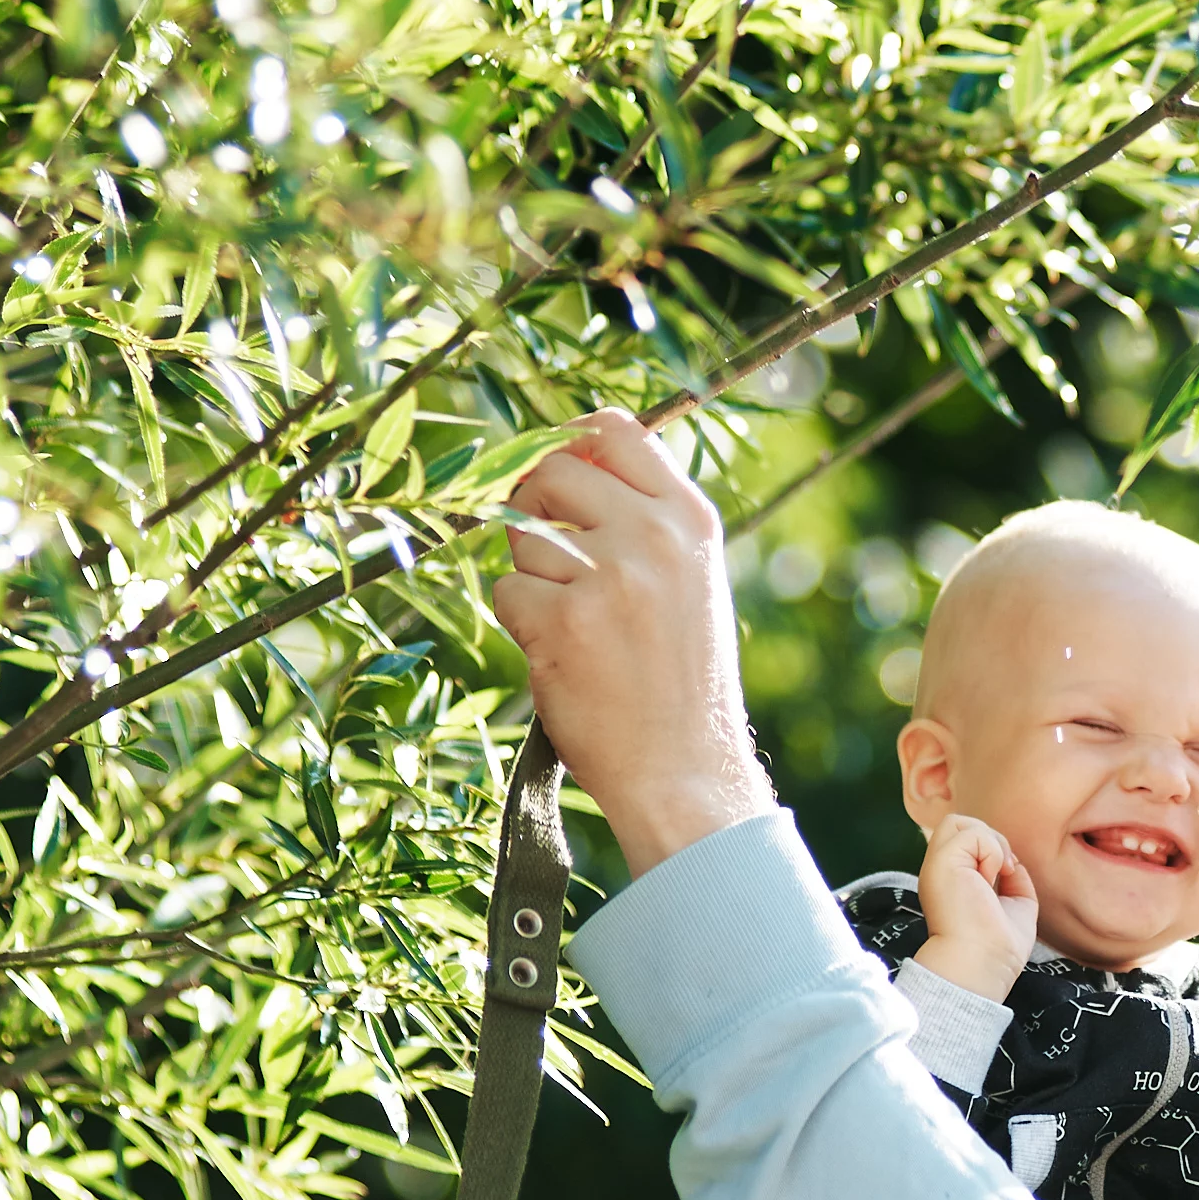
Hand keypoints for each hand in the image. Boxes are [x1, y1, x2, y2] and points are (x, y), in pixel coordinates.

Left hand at [484, 409, 776, 875]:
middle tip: (551, 561)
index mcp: (690, 519)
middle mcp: (652, 535)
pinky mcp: (562, 620)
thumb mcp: (691, 579)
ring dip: (532, 577)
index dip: (570, 442)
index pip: (616, 431)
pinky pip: (507, 590)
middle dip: (532, 508)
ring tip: (577, 625)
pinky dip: (521, 623)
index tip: (555, 471)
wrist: (685, 768)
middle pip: (552, 472)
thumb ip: (645, 518)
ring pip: (523, 536)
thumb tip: (571, 456)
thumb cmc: (681, 678)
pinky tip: (563, 655)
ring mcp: (607, 576)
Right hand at [912, 814, 1041, 1001]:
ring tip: (996, 873)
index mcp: (952, 881)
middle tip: (1002, 869)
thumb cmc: (999, 948)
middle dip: (989, 838)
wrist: (984, 965)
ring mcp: (937, 866)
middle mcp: (940, 871)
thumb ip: (1015, 882)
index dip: (991, 848)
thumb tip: (1014, 863)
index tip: (1007, 876)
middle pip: (958, 824)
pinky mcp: (941, 863)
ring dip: (989, 842)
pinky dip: (991, 850)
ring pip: (958, 821)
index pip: (965, 842)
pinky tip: (991, 878)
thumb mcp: (1016, 907)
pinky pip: (972, 833)